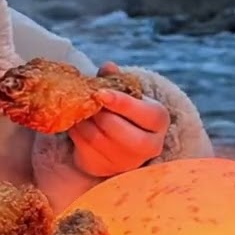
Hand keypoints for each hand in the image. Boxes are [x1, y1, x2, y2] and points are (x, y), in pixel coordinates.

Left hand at [70, 63, 168, 177]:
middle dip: (97, 112)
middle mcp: (149, 145)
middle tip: (86, 100)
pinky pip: (84, 147)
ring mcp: (127, 161)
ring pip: (97, 138)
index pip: (142, 112)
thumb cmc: (124, 113)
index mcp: (159, 120)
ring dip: (83, 121)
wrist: (118, 145)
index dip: (120, 102)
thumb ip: (117, 80)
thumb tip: (108, 66)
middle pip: (116, 126)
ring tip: (79, 109)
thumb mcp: (126, 94)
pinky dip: (76, 132)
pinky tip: (75, 122)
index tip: (99, 93)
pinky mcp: (106, 168)